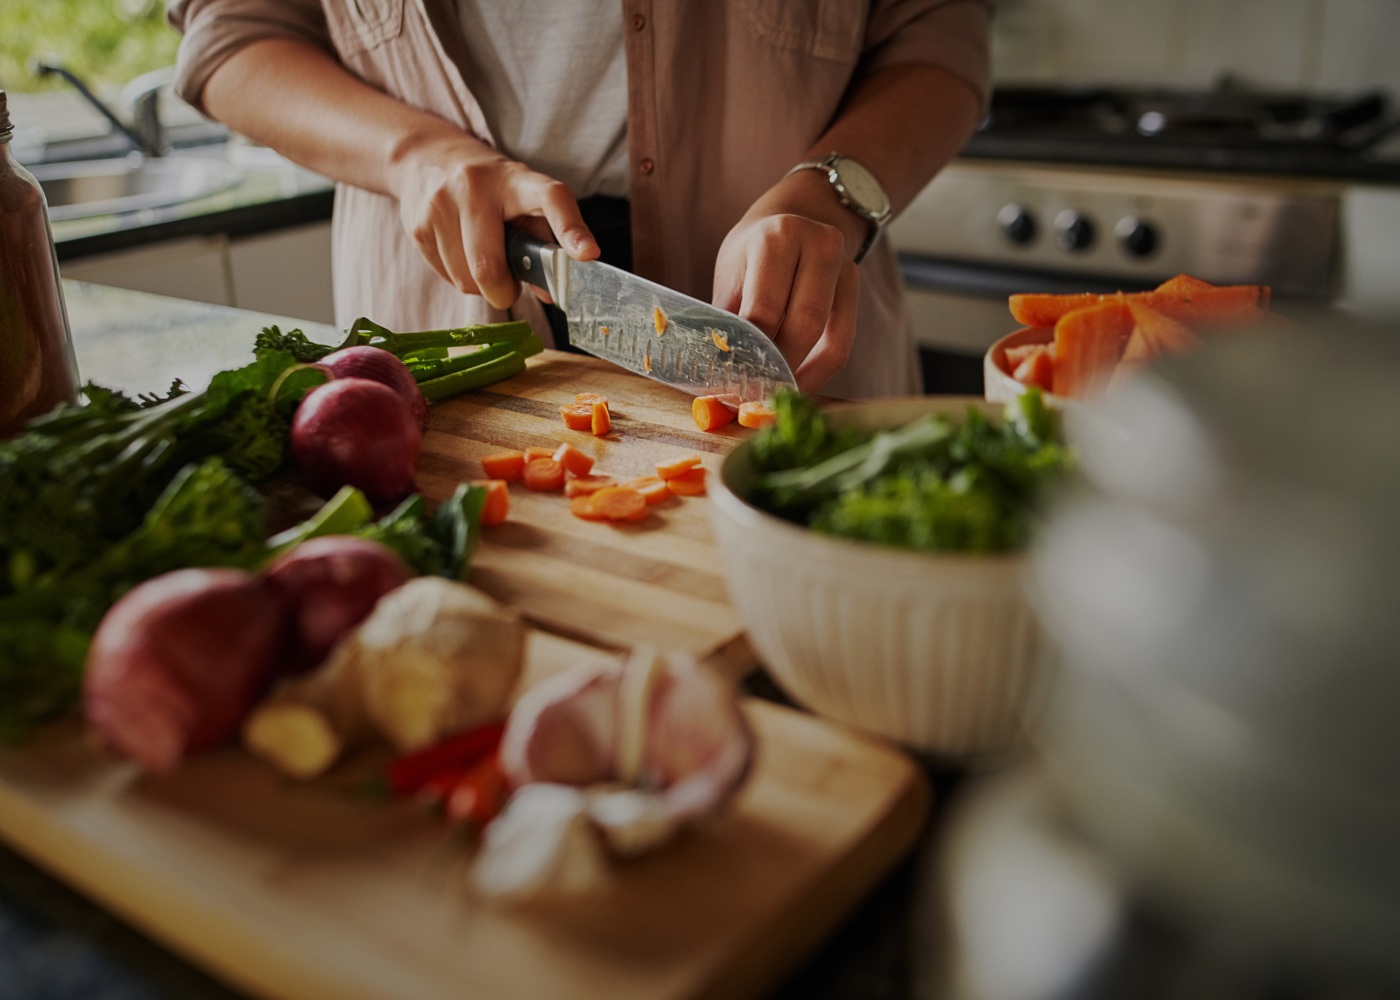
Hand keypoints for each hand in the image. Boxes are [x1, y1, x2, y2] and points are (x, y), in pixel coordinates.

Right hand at [388, 132, 598, 309]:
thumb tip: (551, 293)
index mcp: (517, 180)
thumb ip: (542, 246)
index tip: (588, 255)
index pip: (550, 199)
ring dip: (479, 286)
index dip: (571, 230)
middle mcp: (476, 186)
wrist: (426, 158)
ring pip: (466, 280)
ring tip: (483, 259)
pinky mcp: (417, 225)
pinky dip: (458, 276)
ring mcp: (441, 204)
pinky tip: (459, 252)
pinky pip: (446, 277)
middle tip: (508, 287)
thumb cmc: (490, 190)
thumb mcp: (522, 202)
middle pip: (489, 267)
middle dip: (503, 292)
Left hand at [712, 170, 865, 391]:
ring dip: (801, 374)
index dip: (750, 352)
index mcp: (778, 237)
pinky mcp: (855, 287)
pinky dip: (820, 369)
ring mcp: (844, 265)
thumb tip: (718, 371)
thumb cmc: (754, 251)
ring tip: (775, 394)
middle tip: (756, 397)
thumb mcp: (732, 273)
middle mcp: (819, 244)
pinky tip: (799, 383)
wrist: (795, 216)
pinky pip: (842, 342)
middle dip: (779, 367)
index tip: (734, 384)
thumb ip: (728, 318)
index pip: (765, 309)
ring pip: (828, 338)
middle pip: (803, 325)